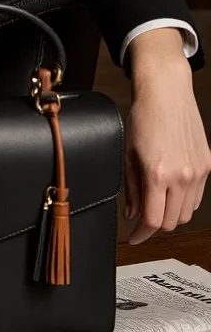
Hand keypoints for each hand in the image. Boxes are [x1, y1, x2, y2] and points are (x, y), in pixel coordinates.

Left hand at [124, 65, 210, 242]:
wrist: (166, 93)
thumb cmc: (143, 118)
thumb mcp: (127, 154)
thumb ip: (130, 188)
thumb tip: (131, 214)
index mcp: (157, 173)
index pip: (152, 220)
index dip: (140, 234)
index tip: (132, 238)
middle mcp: (181, 176)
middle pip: (171, 221)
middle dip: (154, 225)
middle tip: (140, 218)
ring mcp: (198, 172)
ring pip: (186, 212)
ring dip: (170, 214)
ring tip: (155, 203)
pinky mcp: (207, 165)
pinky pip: (197, 197)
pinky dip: (183, 202)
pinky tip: (171, 192)